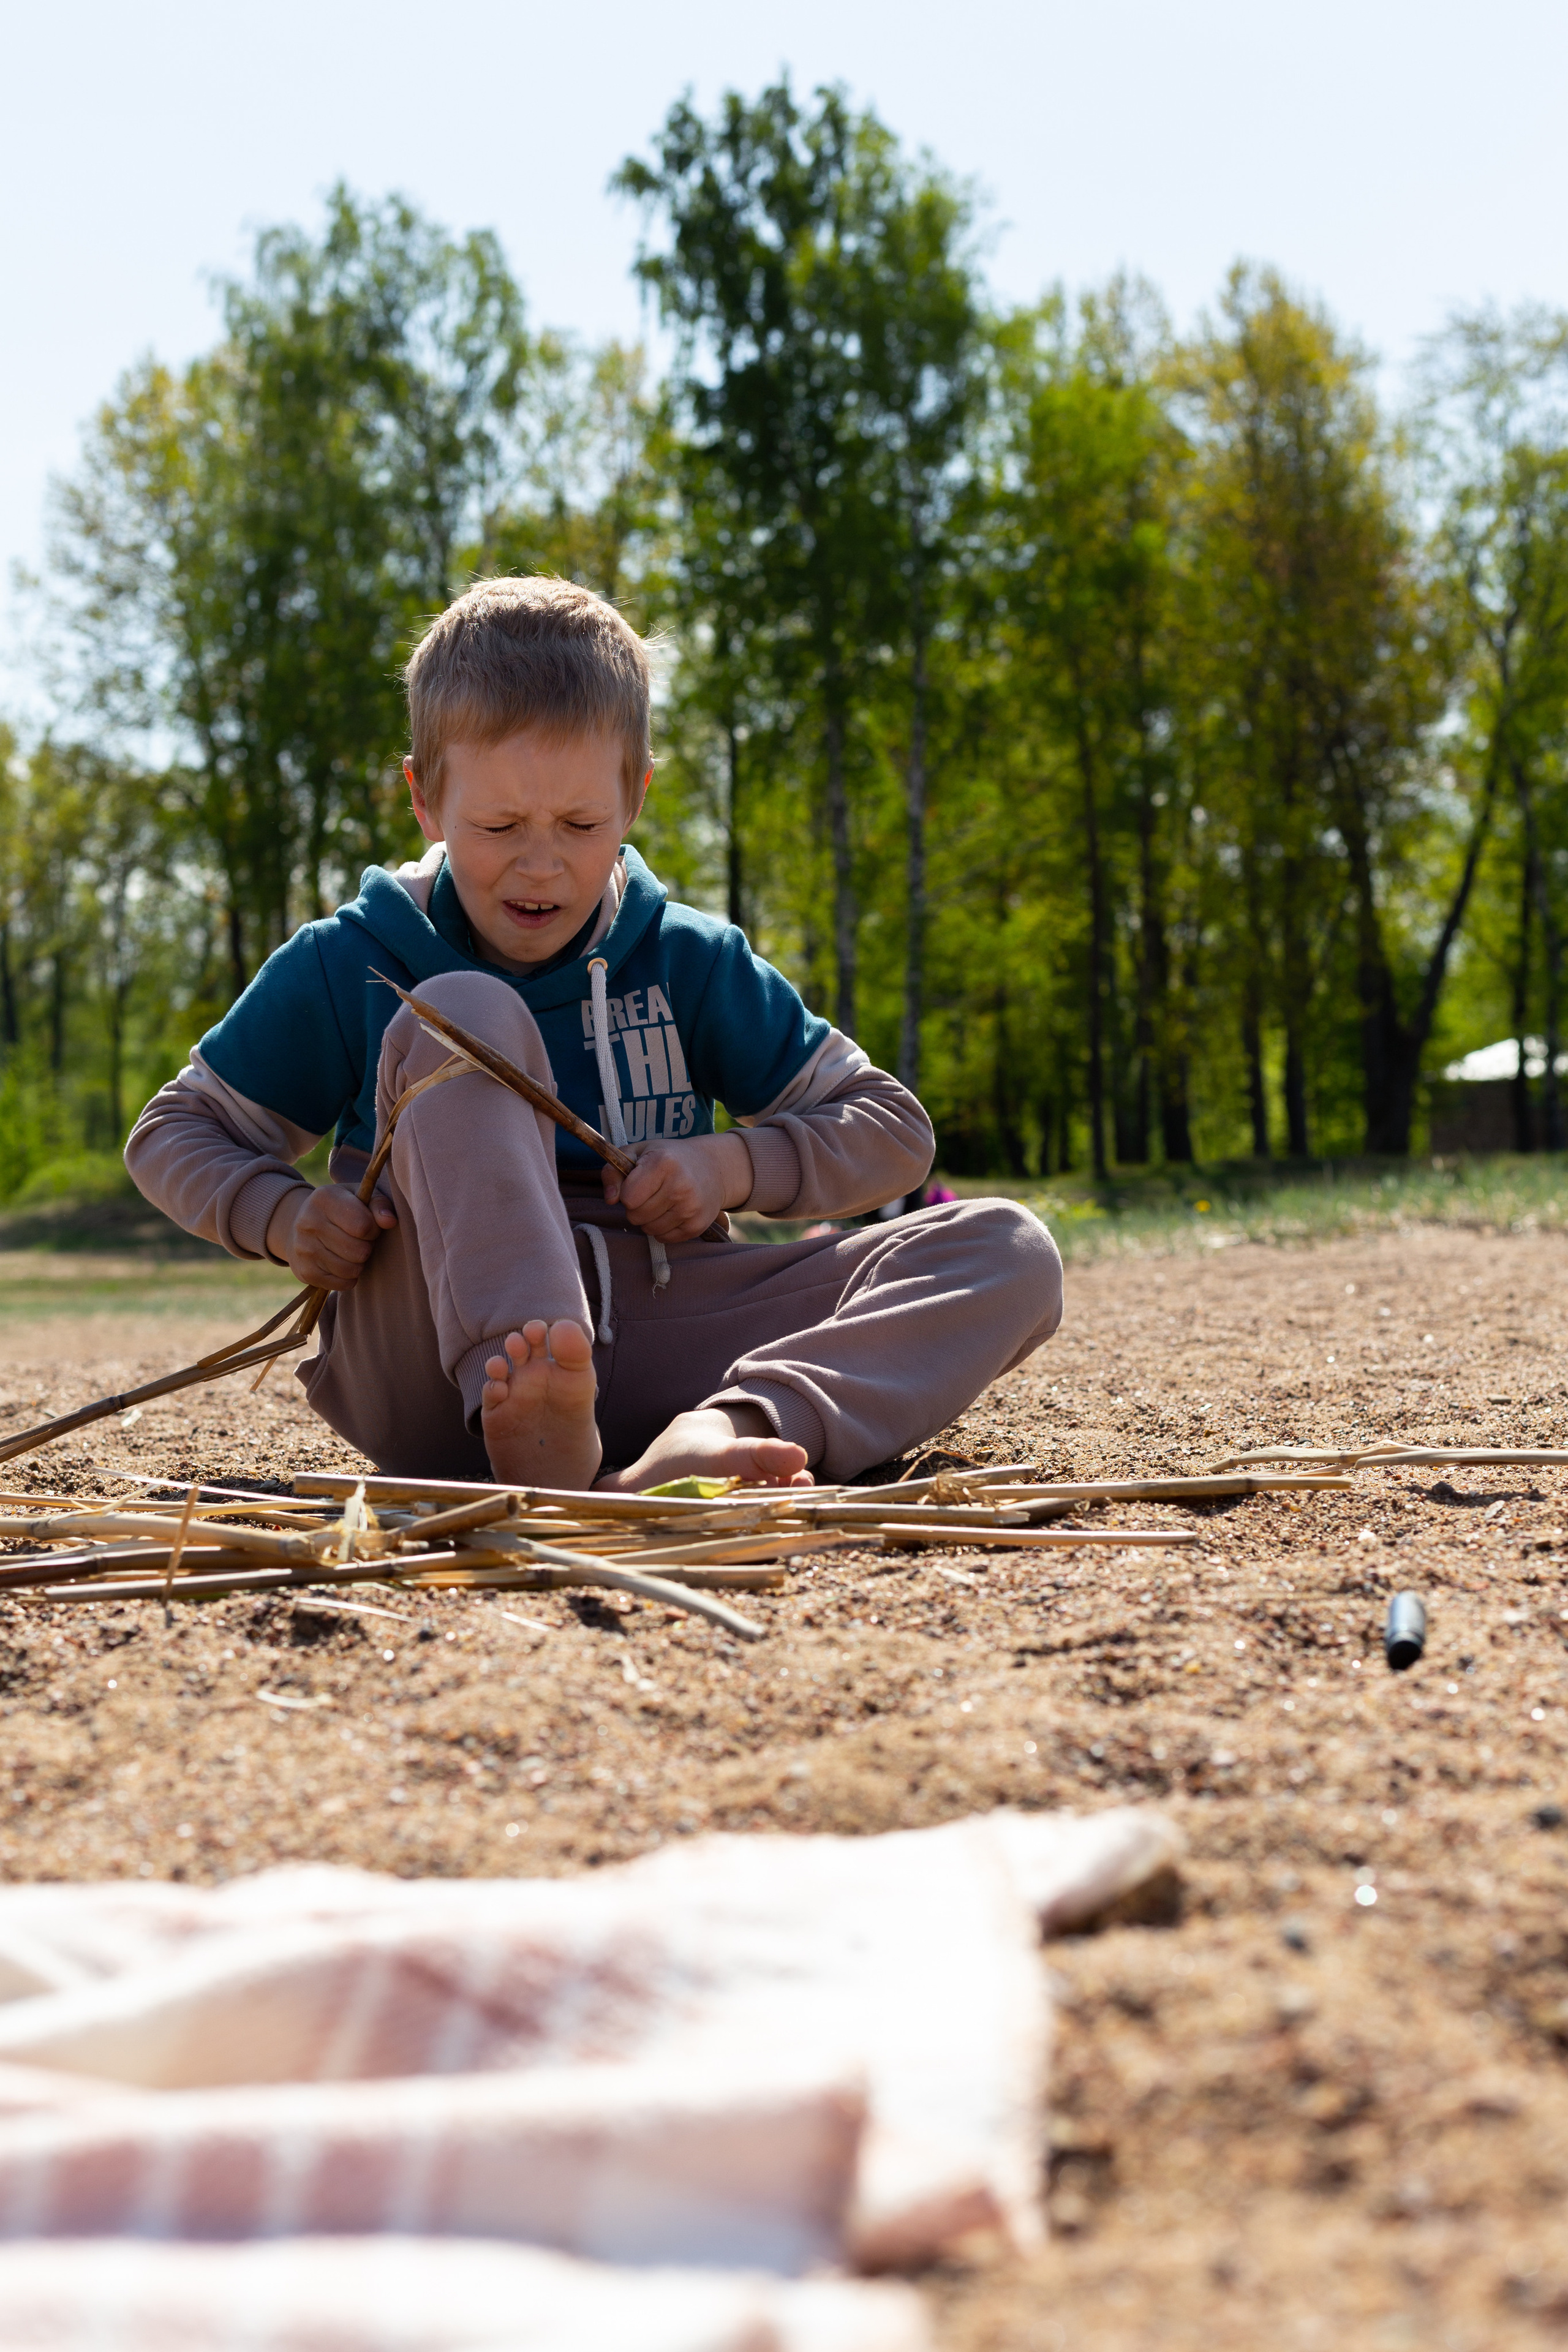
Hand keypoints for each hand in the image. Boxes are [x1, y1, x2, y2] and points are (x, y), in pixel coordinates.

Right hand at [264, 1182, 395, 1288]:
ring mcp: (304, 1249)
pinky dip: (349, 1278)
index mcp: (324, 1199)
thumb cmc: (342, 1209)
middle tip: (360, 1241)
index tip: (368, 1226)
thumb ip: (379, 1205)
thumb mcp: (360, 1197)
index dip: (374, 1230)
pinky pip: (341, 1284)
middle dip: (367, 1247)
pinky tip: (343, 1263)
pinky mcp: (305, 1272)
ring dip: (359, 1263)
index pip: (363, 1226)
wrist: (300, 1225)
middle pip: (359, 1251)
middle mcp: (309, 1222)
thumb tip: (390, 1221)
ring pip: (351, 1270)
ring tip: (352, 1251)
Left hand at [600, 1132, 753, 1243]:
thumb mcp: (638, 1153)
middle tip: (651, 1193)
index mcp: (663, 1162)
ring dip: (649, 1219)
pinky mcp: (697, 1225)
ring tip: (662, 1202)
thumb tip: (610, 1199)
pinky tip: (673, 1211)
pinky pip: (664, 1238)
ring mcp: (691, 1208)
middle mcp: (680, 1186)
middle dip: (637, 1207)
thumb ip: (613, 1171)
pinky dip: (663, 1229)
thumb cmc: (668, 1158)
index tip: (638, 1183)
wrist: (712, 1166)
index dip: (628, 1192)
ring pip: (649, 1230)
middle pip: (636, 1216)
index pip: (628, 1197)